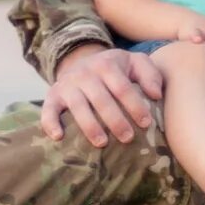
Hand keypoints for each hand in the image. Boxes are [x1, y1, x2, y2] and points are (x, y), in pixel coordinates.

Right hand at [39, 44, 166, 147]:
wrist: (80, 61)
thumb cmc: (115, 69)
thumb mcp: (135, 63)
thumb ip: (150, 74)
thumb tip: (155, 95)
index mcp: (107, 64)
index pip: (122, 87)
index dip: (134, 105)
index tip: (146, 123)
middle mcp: (85, 73)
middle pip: (101, 98)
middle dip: (115, 119)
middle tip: (128, 138)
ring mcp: (68, 84)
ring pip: (78, 105)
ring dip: (89, 125)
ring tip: (102, 143)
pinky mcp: (53, 96)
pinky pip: (48, 109)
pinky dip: (50, 122)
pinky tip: (58, 137)